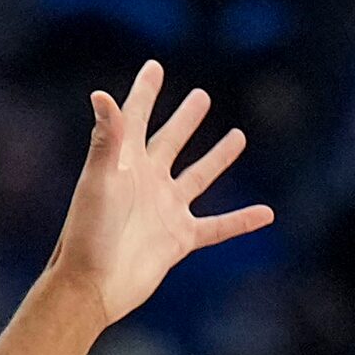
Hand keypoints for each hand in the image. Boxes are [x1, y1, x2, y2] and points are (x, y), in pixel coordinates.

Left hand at [54, 60, 273, 325]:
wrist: (90, 286)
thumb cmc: (87, 234)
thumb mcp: (98, 181)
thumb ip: (106, 138)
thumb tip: (100, 95)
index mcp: (123, 165)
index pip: (134, 118)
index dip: (144, 92)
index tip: (154, 67)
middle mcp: (145, 184)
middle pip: (169, 142)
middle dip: (184, 119)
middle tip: (200, 96)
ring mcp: (164, 211)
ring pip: (198, 178)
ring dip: (217, 158)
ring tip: (237, 136)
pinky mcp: (177, 239)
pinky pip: (217, 227)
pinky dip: (241, 221)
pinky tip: (266, 213)